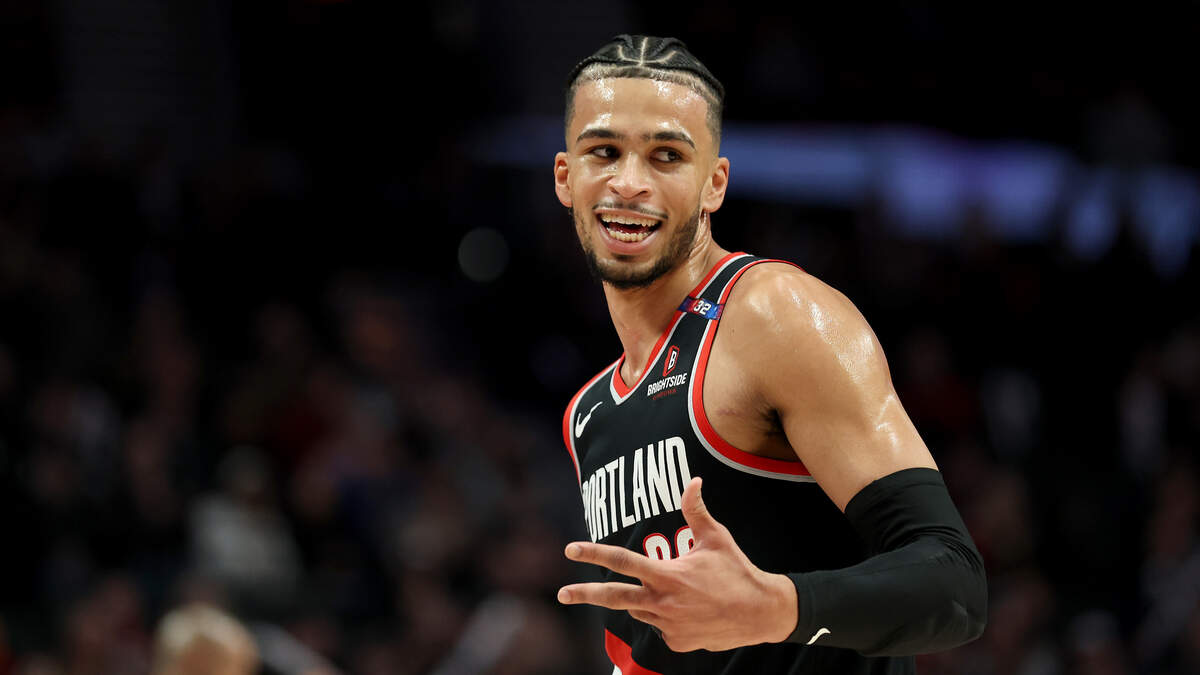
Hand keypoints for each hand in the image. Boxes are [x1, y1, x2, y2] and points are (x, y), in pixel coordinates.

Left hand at [557, 477, 797, 651]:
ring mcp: (668, 626)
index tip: (571, 549)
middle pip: (614, 598)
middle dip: (585, 595)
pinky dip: (667, 616)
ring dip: (646, 600)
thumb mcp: (716, 538)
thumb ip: (696, 510)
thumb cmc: (738, 572)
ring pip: (641, 610)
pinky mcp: (677, 643)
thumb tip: (693, 480)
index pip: (622, 560)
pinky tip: (693, 610)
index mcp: (668, 575)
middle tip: (562, 593)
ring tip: (680, 593)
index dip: (594, 552)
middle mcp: (663, 603)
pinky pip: (661, 627)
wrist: (762, 613)